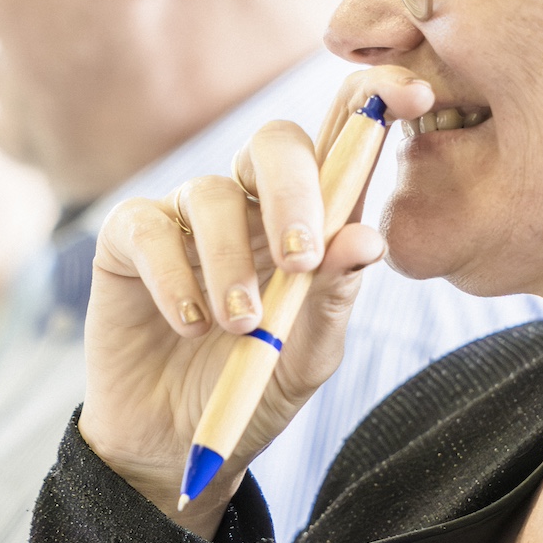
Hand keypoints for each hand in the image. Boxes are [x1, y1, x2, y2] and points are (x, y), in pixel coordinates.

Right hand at [82, 68, 432, 533]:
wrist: (178, 447)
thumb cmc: (256, 389)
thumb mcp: (310, 354)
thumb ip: (336, 296)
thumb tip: (365, 236)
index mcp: (312, 217)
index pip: (344, 138)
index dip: (375, 102)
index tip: (413, 96)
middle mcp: (251, 202)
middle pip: (276, 142)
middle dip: (295, 191)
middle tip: (301, 260)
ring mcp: (188, 216)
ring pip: (212, 192)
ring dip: (231, 261)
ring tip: (239, 326)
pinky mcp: (130, 239)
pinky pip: (149, 226)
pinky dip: (174, 276)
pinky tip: (190, 323)